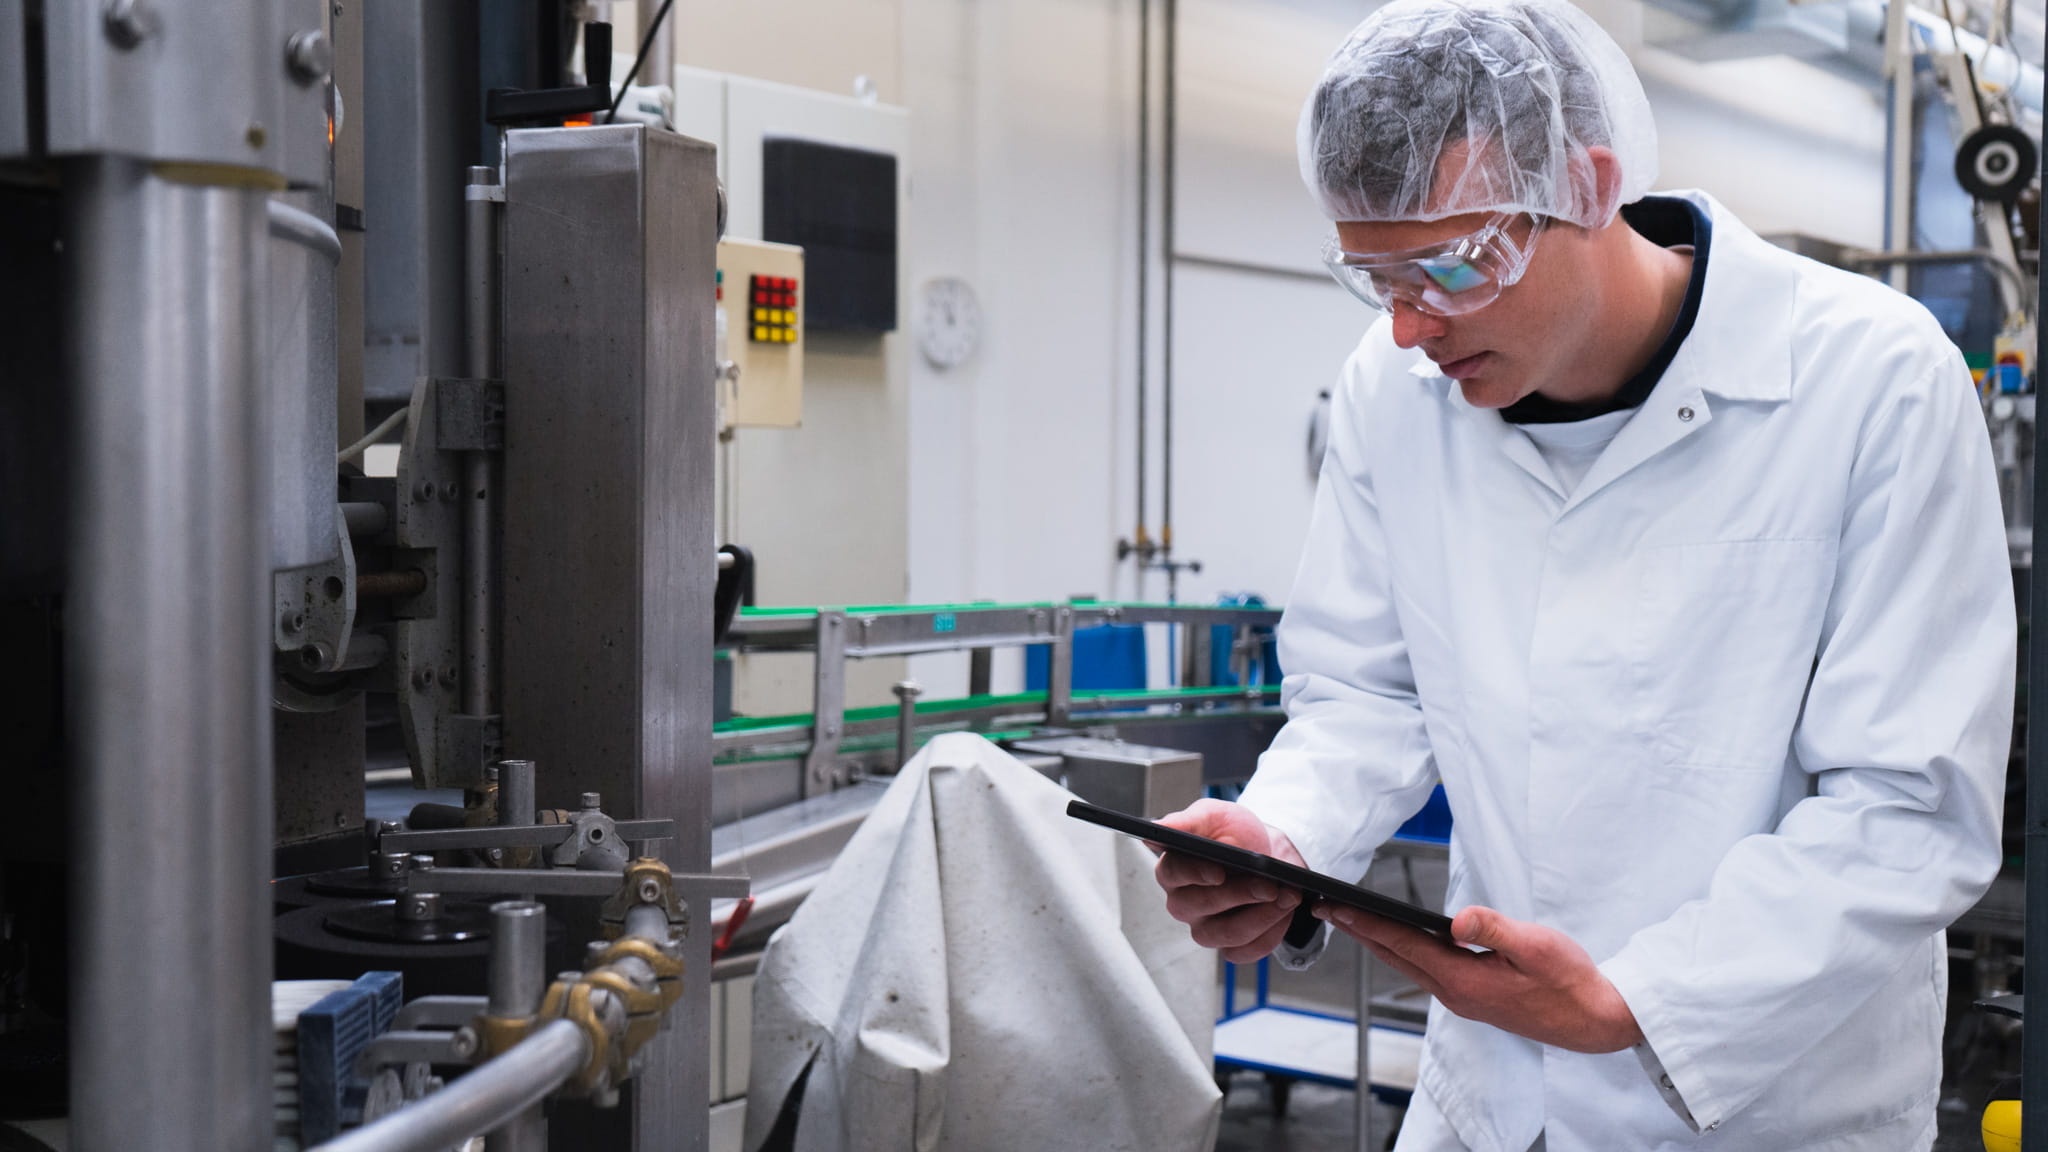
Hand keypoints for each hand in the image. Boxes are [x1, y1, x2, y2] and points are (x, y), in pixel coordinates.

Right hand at [1151, 799, 1306, 963]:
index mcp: (1172, 870)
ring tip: (1286, 897)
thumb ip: (1186, 821)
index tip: (1219, 872)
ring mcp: (1205, 928)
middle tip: (1270, 885)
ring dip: (1260, 917)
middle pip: (1199, 907)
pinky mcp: (1229, 946)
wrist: (1265, 852)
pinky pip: (1244, 952)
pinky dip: (1269, 935)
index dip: (1194, 874)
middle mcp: (1183, 903)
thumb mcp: (1213, 816)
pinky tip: (1284, 915)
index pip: (1172, 874)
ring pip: (1224, 935)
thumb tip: (1156, 829)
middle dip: (1239, 895)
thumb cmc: (1233, 833)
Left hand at [1318, 903, 1642, 1053]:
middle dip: (1360, 931)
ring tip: (1352, 920)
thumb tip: (1458, 918)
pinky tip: (1400, 941)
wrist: (1596, 1019)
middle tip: (1326, 909)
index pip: (1405, 946)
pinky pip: (1428, 971)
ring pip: (1411, 966)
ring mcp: (1464, 999)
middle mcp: (1456, 994)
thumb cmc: (1571, 981)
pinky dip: (1406, 952)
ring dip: (1380, 942)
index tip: (1337, 908)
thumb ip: (1496, 929)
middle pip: (1398, 957)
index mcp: (1465, 980)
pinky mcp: (1474, 997)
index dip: (1368, 924)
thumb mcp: (1537, 947)